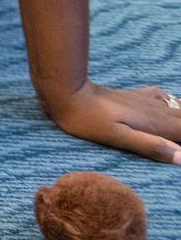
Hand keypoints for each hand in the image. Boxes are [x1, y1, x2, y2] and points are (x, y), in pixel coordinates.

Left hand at [45, 81, 180, 165]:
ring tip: (177, 132)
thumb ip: (150, 146)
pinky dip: (174, 104)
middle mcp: (156, 110)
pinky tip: (171, 106)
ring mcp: (146, 101)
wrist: (69, 93)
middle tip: (178, 139)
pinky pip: (164, 98)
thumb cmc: (89, 120)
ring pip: (178, 108)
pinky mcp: (136, 96)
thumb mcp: (118, 138)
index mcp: (155, 123)